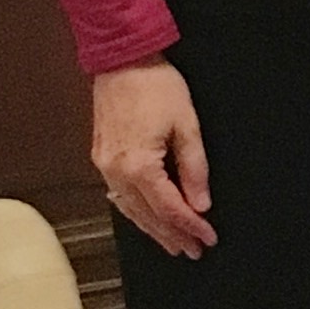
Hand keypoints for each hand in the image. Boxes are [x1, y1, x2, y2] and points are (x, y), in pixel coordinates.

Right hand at [91, 59, 215, 257]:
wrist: (122, 58)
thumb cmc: (155, 84)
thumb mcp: (187, 123)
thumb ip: (195, 167)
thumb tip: (201, 202)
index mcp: (139, 166)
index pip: (170, 208)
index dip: (191, 226)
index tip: (208, 237)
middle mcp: (116, 172)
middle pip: (148, 216)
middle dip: (173, 236)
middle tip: (194, 250)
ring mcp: (105, 166)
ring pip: (131, 210)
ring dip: (153, 229)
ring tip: (174, 243)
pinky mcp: (102, 157)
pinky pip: (119, 196)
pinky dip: (136, 212)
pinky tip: (146, 218)